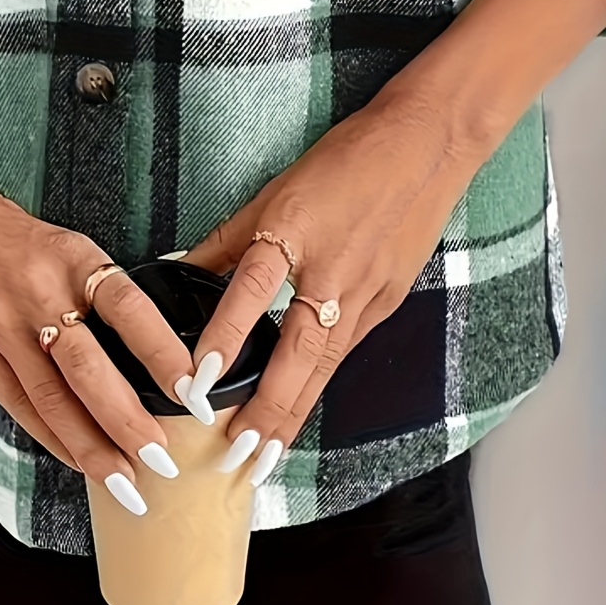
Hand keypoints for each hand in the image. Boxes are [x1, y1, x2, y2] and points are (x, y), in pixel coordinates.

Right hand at [0, 192, 197, 514]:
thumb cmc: (14, 240)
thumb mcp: (67, 249)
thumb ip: (102, 295)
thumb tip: (157, 358)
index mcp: (75, 260)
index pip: (129, 308)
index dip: (162, 352)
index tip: (192, 390)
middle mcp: (40, 293)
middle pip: (88, 368)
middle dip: (127, 421)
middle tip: (163, 459)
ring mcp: (3, 327)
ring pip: (52, 399)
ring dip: (92, 447)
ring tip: (125, 482)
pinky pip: (20, 407)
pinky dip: (53, 440)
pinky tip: (80, 462)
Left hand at [175, 84, 476, 487]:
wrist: (426, 145)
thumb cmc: (347, 158)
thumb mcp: (275, 188)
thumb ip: (228, 237)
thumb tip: (179, 269)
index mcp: (296, 229)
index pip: (253, 290)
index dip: (226, 336)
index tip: (199, 380)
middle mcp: (332, 269)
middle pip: (298, 350)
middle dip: (267, 408)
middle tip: (236, 454)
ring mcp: (366, 291)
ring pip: (324, 365)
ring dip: (293, 415)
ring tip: (263, 459)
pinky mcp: (387, 301)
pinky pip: (345, 351)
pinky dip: (319, 387)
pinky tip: (298, 416)